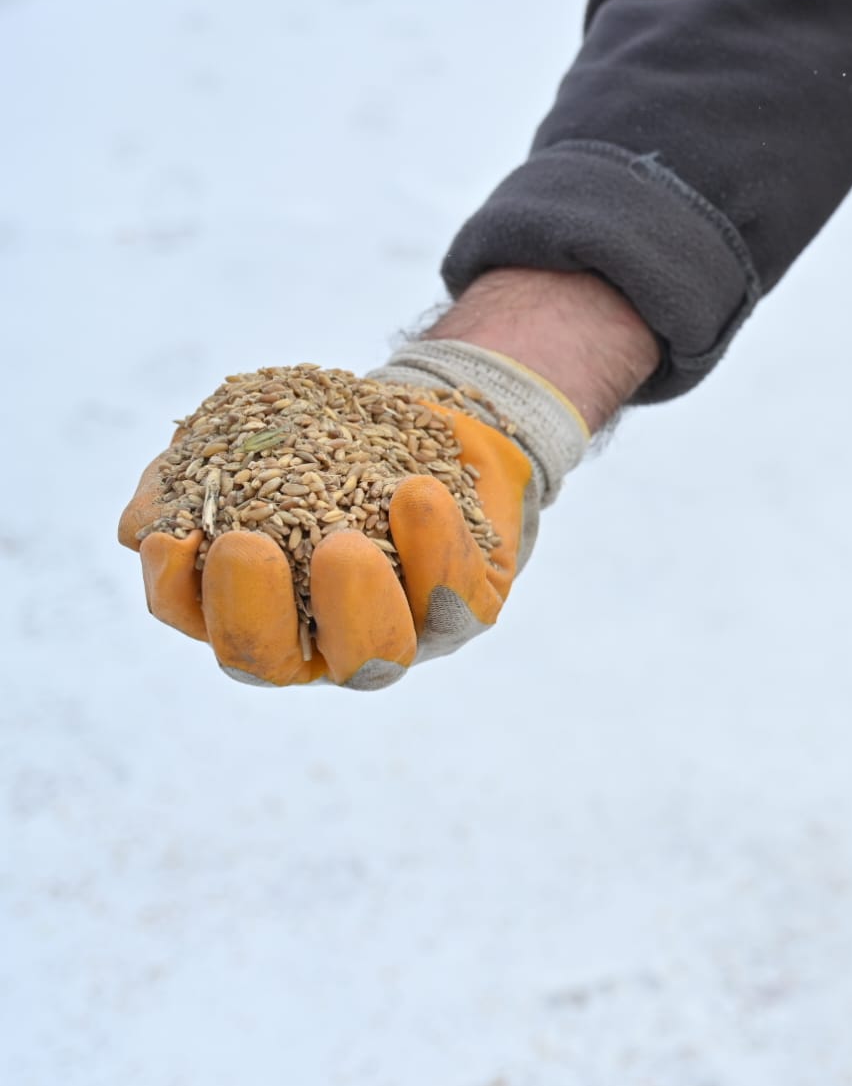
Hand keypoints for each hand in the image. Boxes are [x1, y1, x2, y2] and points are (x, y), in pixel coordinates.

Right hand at [118, 349, 572, 686]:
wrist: (430, 420)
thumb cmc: (323, 445)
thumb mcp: (249, 446)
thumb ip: (189, 484)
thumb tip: (147, 528)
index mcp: (262, 614)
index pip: (206, 626)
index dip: (181, 595)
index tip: (177, 538)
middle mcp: (325, 641)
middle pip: (280, 665)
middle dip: (255, 613)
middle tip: (248, 546)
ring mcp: (402, 633)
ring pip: (378, 655)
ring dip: (353, 603)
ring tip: (342, 542)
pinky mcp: (471, 607)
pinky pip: (456, 599)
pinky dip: (436, 549)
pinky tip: (416, 494)